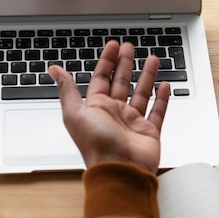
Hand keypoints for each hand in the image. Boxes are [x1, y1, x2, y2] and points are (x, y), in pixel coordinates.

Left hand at [48, 40, 170, 173]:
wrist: (119, 170)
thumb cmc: (96, 144)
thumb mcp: (74, 112)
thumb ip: (67, 89)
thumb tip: (54, 71)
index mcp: (96, 107)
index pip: (101, 78)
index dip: (107, 61)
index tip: (113, 46)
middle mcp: (113, 113)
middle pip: (121, 82)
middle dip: (125, 63)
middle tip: (130, 47)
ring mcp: (132, 122)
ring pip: (141, 93)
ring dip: (146, 75)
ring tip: (152, 59)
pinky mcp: (149, 132)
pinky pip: (157, 112)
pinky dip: (162, 99)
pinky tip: (164, 86)